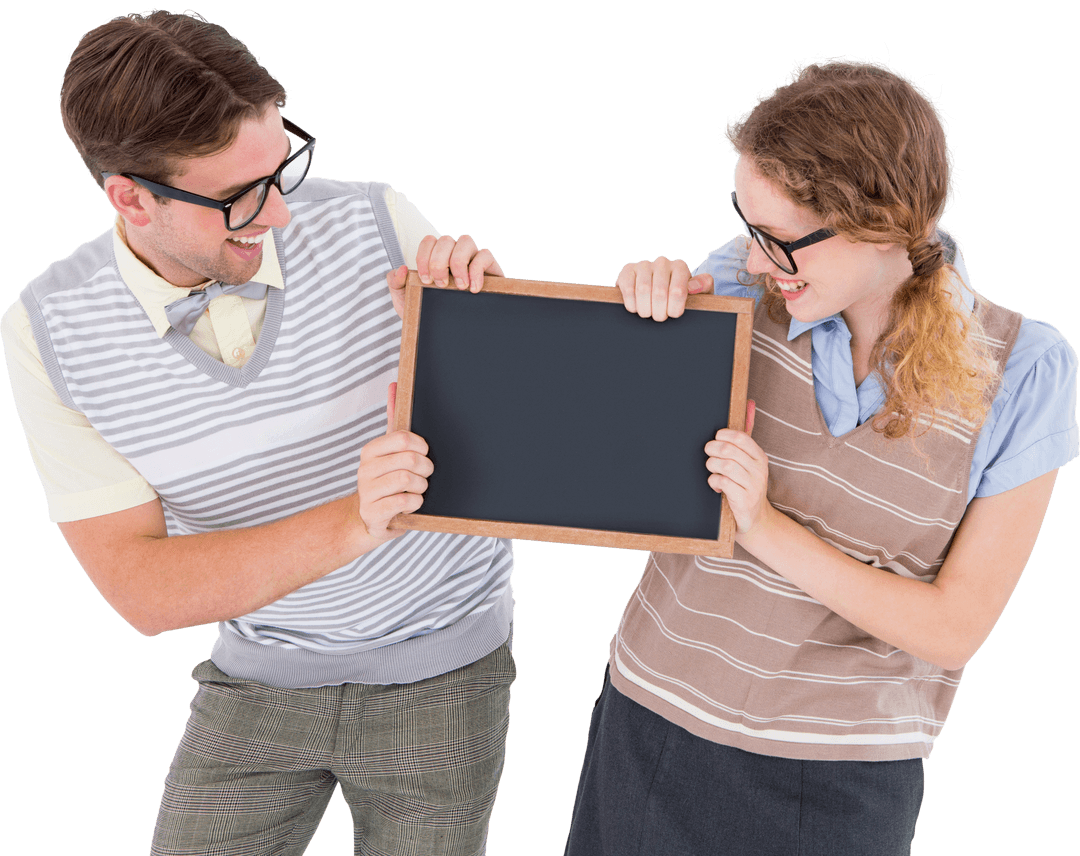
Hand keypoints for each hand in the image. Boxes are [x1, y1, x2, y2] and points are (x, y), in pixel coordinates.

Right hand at [355, 382, 433, 539]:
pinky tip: (412, 503)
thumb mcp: (390, 451)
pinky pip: (404, 502)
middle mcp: (365, 469)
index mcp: (370, 451)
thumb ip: (394, 419)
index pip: (403, 438)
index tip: (424, 453)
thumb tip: (395, 385)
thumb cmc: (387, 480)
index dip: (422, 446)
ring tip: (417, 490)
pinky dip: (416, 503)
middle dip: (426, 468)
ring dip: (421, 487)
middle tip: (425, 475)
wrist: (370, 518)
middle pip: (410, 459)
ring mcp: (367, 492)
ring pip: (409, 480)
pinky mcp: (373, 513)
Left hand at [387, 234, 503, 317]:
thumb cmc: (430, 313)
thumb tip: (403, 268)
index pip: (428, 241)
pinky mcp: (490, 269)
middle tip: (440, 285)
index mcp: (435, 257)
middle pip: (445, 239)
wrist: (451, 337)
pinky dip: (477, 270)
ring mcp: (472, 259)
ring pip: (466, 241)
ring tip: (459, 286)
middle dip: (439, 262)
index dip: (424, 257)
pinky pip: (485, 255)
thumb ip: (396, 284)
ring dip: (458, 263)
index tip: (425, 281)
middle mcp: (454, 254)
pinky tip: (473, 289)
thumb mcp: (407, 302)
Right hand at [615, 256, 713, 320]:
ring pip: (643, 290)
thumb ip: (704, 286)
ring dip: (645, 309)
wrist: (661, 294)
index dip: (674, 308)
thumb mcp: (699, 294)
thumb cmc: (680, 298)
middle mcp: (662, 262)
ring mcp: (644, 265)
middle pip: (659, 293)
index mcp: (680, 267)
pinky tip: (635, 308)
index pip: (677, 291)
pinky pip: (627, 287)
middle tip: (660, 317)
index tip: (673, 315)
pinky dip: (631, 303)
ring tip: (648, 314)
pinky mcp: (628, 270)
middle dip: (659, 312)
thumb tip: (693, 287)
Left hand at [705, 400, 769, 533]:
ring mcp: (753, 485)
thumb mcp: (749, 459)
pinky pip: (722, 483)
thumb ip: (746, 433)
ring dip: (712, 466)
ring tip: (713, 471)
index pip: (740, 437)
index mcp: (759, 456)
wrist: (756, 520)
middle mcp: (759, 469)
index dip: (722, 436)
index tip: (715, 441)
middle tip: (709, 456)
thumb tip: (749, 403)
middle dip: (712, 451)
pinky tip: (716, 485)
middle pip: (728, 450)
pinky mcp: (744, 500)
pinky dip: (714, 482)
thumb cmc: (746, 484)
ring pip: (724, 465)